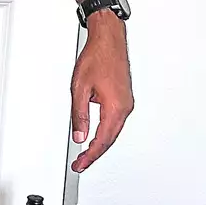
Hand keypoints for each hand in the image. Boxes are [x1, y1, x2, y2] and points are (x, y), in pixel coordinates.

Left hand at [69, 10, 132, 172]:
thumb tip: (79, 136)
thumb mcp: (79, 88)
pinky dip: (105, 130)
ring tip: (86, 153)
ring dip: (100, 142)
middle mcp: (125, 107)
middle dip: (94, 153)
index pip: (102, 141)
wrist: (108, 39)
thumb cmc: (97, 57)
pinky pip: (115, 120)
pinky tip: (96, 133)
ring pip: (113, 131)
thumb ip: (79, 115)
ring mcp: (126, 102)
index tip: (80, 165)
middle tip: (80, 163)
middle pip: (109, 139)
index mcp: (115, 107)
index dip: (90, 156)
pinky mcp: (124, 97)